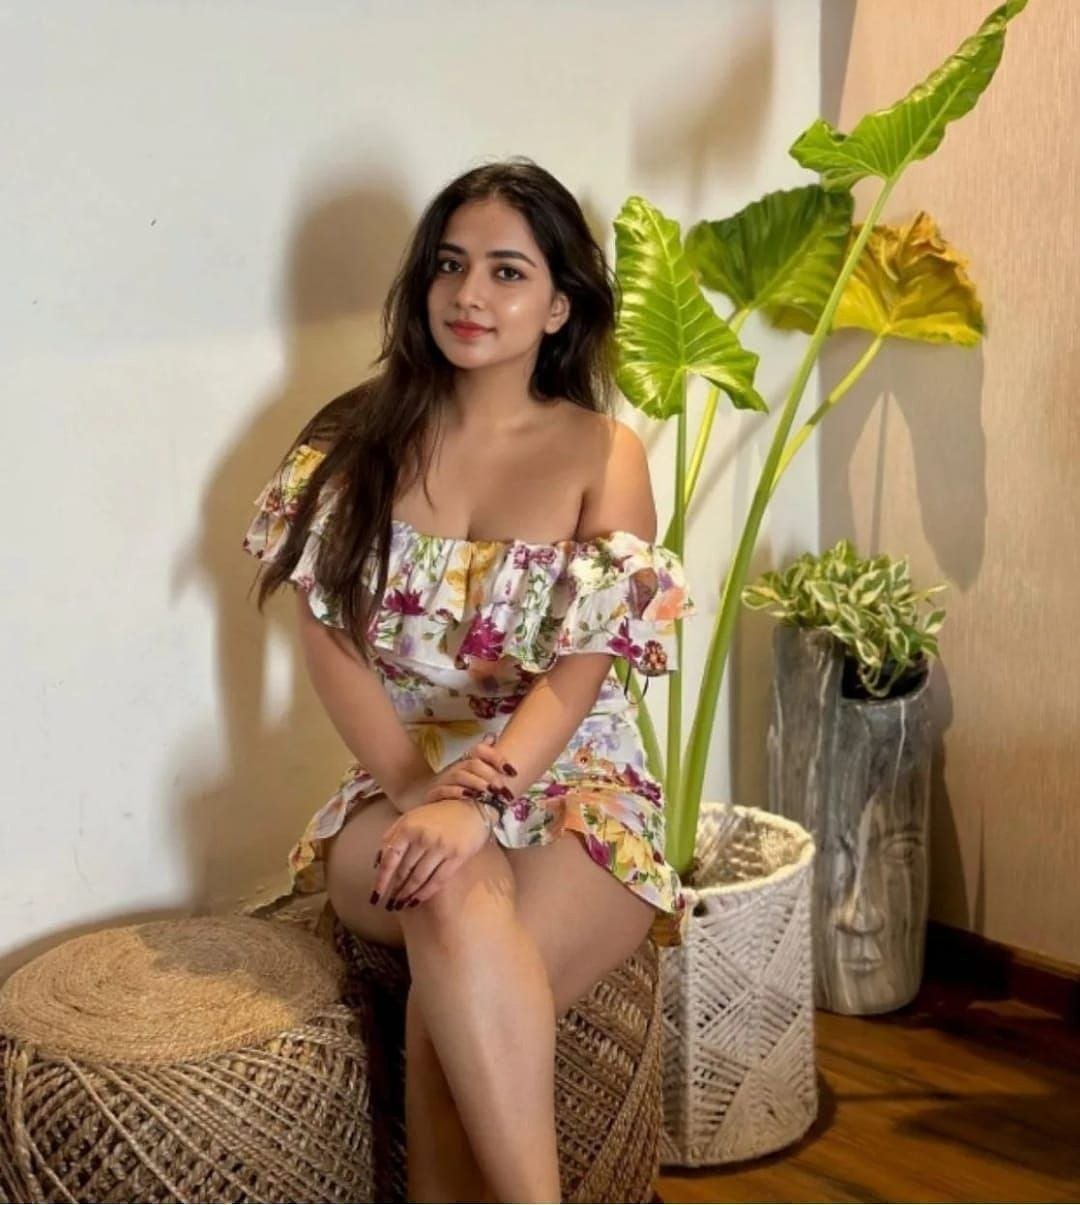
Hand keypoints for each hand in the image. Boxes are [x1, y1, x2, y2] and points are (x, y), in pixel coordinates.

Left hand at [377, 734, 518, 907]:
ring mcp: (441, 847)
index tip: (374, 896)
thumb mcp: (411, 817)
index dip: (381, 880)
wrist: (472, 807)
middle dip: (394, 890)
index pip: (390, 859)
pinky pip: (438, 880)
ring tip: (401, 904)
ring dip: (408, 894)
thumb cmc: (438, 814)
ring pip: (419, 878)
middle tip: (388, 903)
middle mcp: (423, 837)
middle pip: (404, 871)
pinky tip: (417, 899)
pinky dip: (425, 892)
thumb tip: (377, 862)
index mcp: (408, 826)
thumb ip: (392, 835)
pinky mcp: (457, 856)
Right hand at [393, 731, 515, 814]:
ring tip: (489, 793)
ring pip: (459, 775)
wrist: (426, 802)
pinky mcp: (433, 794)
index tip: (512, 771)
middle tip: (502, 788)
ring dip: (476, 783)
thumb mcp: (472, 775)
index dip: (496, 757)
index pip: (480, 750)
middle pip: (473, 764)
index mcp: (465, 761)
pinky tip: (468, 796)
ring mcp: (442, 780)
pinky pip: (443, 790)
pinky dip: (456, 792)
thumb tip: (492, 736)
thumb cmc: (456, 790)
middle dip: (490, 775)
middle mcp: (454, 767)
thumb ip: (484, 758)